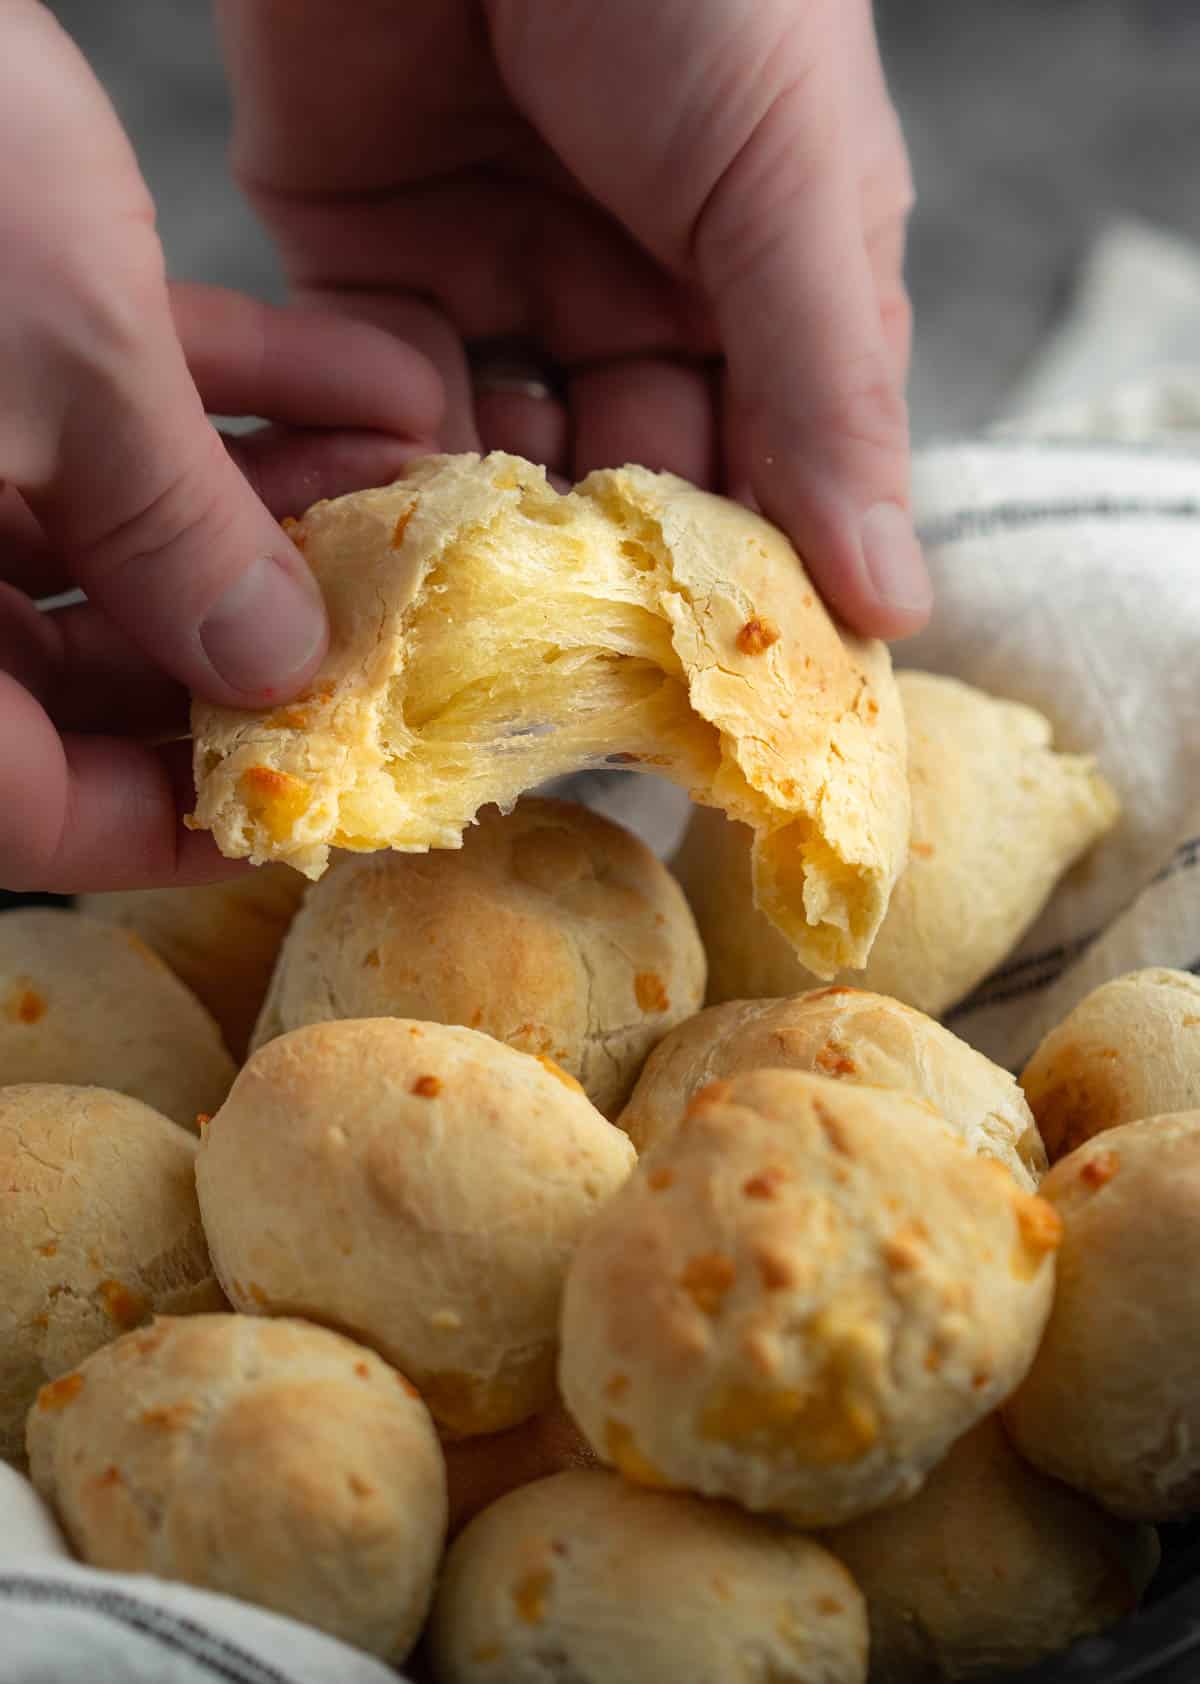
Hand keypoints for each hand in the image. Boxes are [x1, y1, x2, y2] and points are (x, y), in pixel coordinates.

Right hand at [0, 2, 440, 890]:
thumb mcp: (58, 374)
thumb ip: (176, 538)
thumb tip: (276, 667)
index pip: (31, 806)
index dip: (173, 824)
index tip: (312, 796)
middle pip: (85, 678)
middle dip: (256, 642)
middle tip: (396, 629)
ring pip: (115, 539)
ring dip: (273, 513)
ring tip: (415, 494)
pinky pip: (111, 408)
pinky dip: (237, 397)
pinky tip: (376, 385)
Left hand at [218, 0, 930, 636]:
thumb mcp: (792, 190)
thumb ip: (829, 397)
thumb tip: (892, 595)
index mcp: (764, 283)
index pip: (769, 472)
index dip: (754, 583)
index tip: (739, 703)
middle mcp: (636, 296)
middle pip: (626, 484)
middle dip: (606, 579)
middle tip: (588, 689)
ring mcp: (501, 278)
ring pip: (498, 460)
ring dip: (487, 540)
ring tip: (479, 628)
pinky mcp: (370, 256)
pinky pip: (383, 398)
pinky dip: (385, 464)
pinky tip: (393, 531)